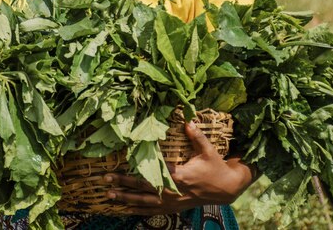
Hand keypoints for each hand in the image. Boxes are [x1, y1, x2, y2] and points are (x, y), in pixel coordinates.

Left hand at [105, 121, 253, 214]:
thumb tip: (188, 120)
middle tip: (106, 180)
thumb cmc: (215, 168)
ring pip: (144, 203)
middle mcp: (173, 191)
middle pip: (144, 189)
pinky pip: (152, 211)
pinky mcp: (173, 208)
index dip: (136, 171)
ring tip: (109, 195)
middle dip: (123, 184)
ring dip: (126, 199)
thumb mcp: (208, 151)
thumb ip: (196, 137)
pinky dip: (137, 210)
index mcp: (180, 176)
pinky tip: (124, 208)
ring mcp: (172, 202)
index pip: (154, 174)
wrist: (226, 189)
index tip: (121, 166)